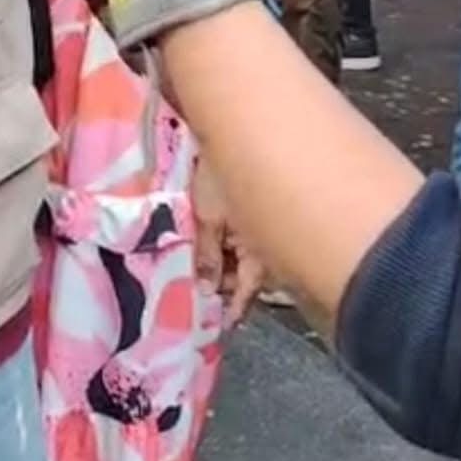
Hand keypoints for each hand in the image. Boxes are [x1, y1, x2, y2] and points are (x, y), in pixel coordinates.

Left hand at [192, 161, 265, 328]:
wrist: (237, 134)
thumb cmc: (221, 176)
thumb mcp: (208, 218)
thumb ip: (207, 256)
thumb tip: (206, 291)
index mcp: (257, 254)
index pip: (245, 294)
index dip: (232, 311)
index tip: (219, 327)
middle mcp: (264, 247)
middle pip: (244, 279)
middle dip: (223, 286)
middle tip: (197, 294)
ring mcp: (260, 230)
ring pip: (242, 260)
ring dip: (223, 265)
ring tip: (197, 269)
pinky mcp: (253, 213)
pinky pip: (241, 240)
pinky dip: (225, 245)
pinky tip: (209, 243)